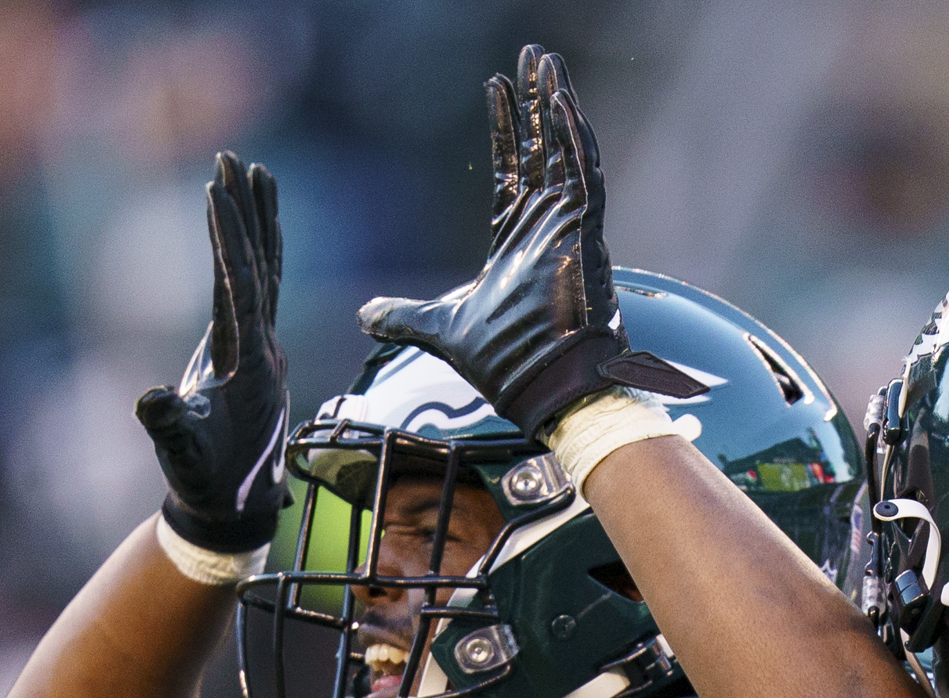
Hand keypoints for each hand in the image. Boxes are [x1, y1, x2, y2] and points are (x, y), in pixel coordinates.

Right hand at [135, 150, 288, 554]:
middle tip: (237, 159)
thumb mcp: (182, 457)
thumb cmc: (206, 482)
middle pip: (261, 266)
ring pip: (267, 272)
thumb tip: (152, 400)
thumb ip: (169, 427)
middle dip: (248, 212)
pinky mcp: (250, 349)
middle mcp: (265, 347)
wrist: (235, 508)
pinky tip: (245, 223)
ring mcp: (262, 346)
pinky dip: (252, 251)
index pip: (243, 287)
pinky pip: (257, 289)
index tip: (221, 192)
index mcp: (250, 363)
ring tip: (254, 171)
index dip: (232, 239)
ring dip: (259, 221)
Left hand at [357, 45, 702, 438]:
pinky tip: (565, 106)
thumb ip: (404, 316)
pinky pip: (585, 181)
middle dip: (537, 101)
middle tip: (534, 55)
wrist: (543, 391)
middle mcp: (547, 227)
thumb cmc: (506, 364)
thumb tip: (363, 316)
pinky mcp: (585, 240)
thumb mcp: (440, 329)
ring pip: (567, 154)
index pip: (511, 168)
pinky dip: (576, 144)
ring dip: (559, 107)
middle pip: (541, 149)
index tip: (496, 84)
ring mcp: (569, 231)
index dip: (504, 126)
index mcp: (517, 239)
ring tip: (549, 64)